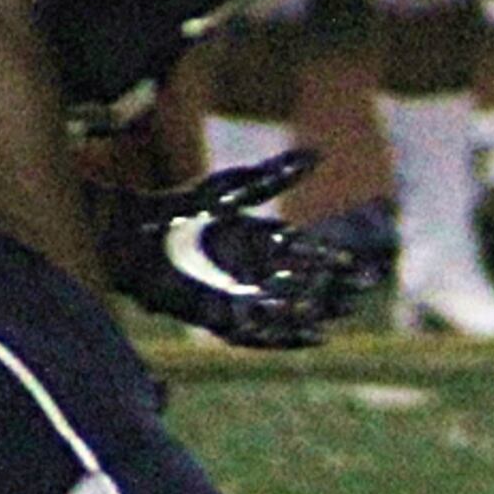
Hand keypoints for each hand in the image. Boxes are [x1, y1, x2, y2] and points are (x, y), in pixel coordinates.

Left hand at [93, 150, 369, 348]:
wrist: (134, 235)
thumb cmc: (183, 208)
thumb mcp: (233, 187)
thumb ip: (276, 175)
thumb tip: (320, 153)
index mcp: (263, 240)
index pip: (308, 254)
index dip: (333, 261)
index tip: (357, 264)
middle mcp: (255, 272)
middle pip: (304, 287)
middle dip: (333, 293)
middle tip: (360, 297)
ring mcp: (238, 296)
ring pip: (284, 313)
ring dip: (311, 317)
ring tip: (336, 318)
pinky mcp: (218, 317)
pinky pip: (256, 336)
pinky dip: (282, 340)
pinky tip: (306, 339)